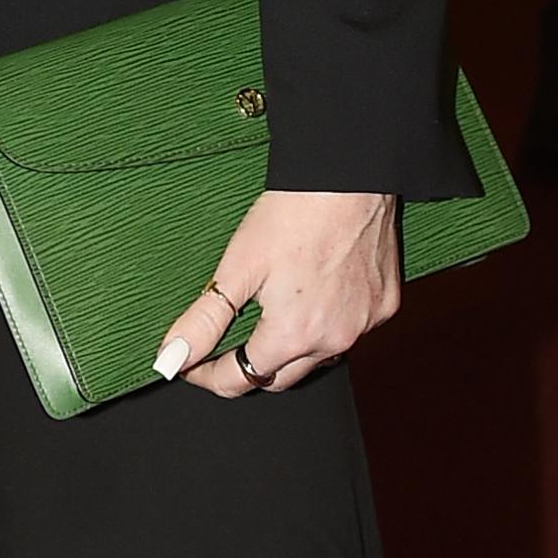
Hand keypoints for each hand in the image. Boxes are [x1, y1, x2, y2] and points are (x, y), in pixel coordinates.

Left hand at [154, 191, 400, 398]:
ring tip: (273, 315)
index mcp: (292, 336)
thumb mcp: (237, 267)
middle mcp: (333, 340)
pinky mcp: (384, 306)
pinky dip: (328, 323)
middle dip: (249, 367)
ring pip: (318, 357)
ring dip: (292, 349)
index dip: (208, 377)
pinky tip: (316, 296)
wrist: (350, 176)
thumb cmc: (295, 212)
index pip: (240, 380)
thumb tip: (174, 355)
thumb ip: (205, 319)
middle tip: (225, 343)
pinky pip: (349, 330)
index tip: (192, 365)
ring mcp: (363, 325)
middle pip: (280, 377)